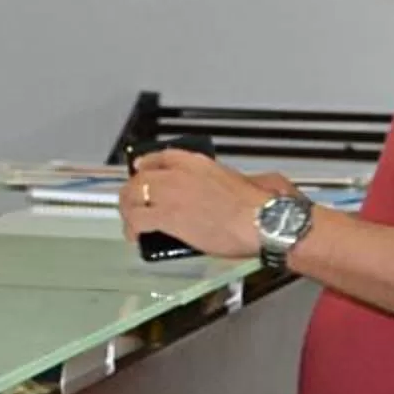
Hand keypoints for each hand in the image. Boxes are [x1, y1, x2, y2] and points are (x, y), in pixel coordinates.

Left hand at [116, 150, 276, 260]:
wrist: (265, 223)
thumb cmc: (264, 207)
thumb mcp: (255, 180)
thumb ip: (243, 179)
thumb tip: (248, 184)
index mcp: (197, 162)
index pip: (159, 157)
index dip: (145, 166)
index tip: (141, 171)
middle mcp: (178, 174)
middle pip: (141, 177)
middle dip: (133, 191)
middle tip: (132, 202)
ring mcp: (170, 194)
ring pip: (133, 196)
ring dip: (128, 209)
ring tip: (130, 221)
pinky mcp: (168, 217)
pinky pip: (137, 219)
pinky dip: (132, 228)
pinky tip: (136, 236)